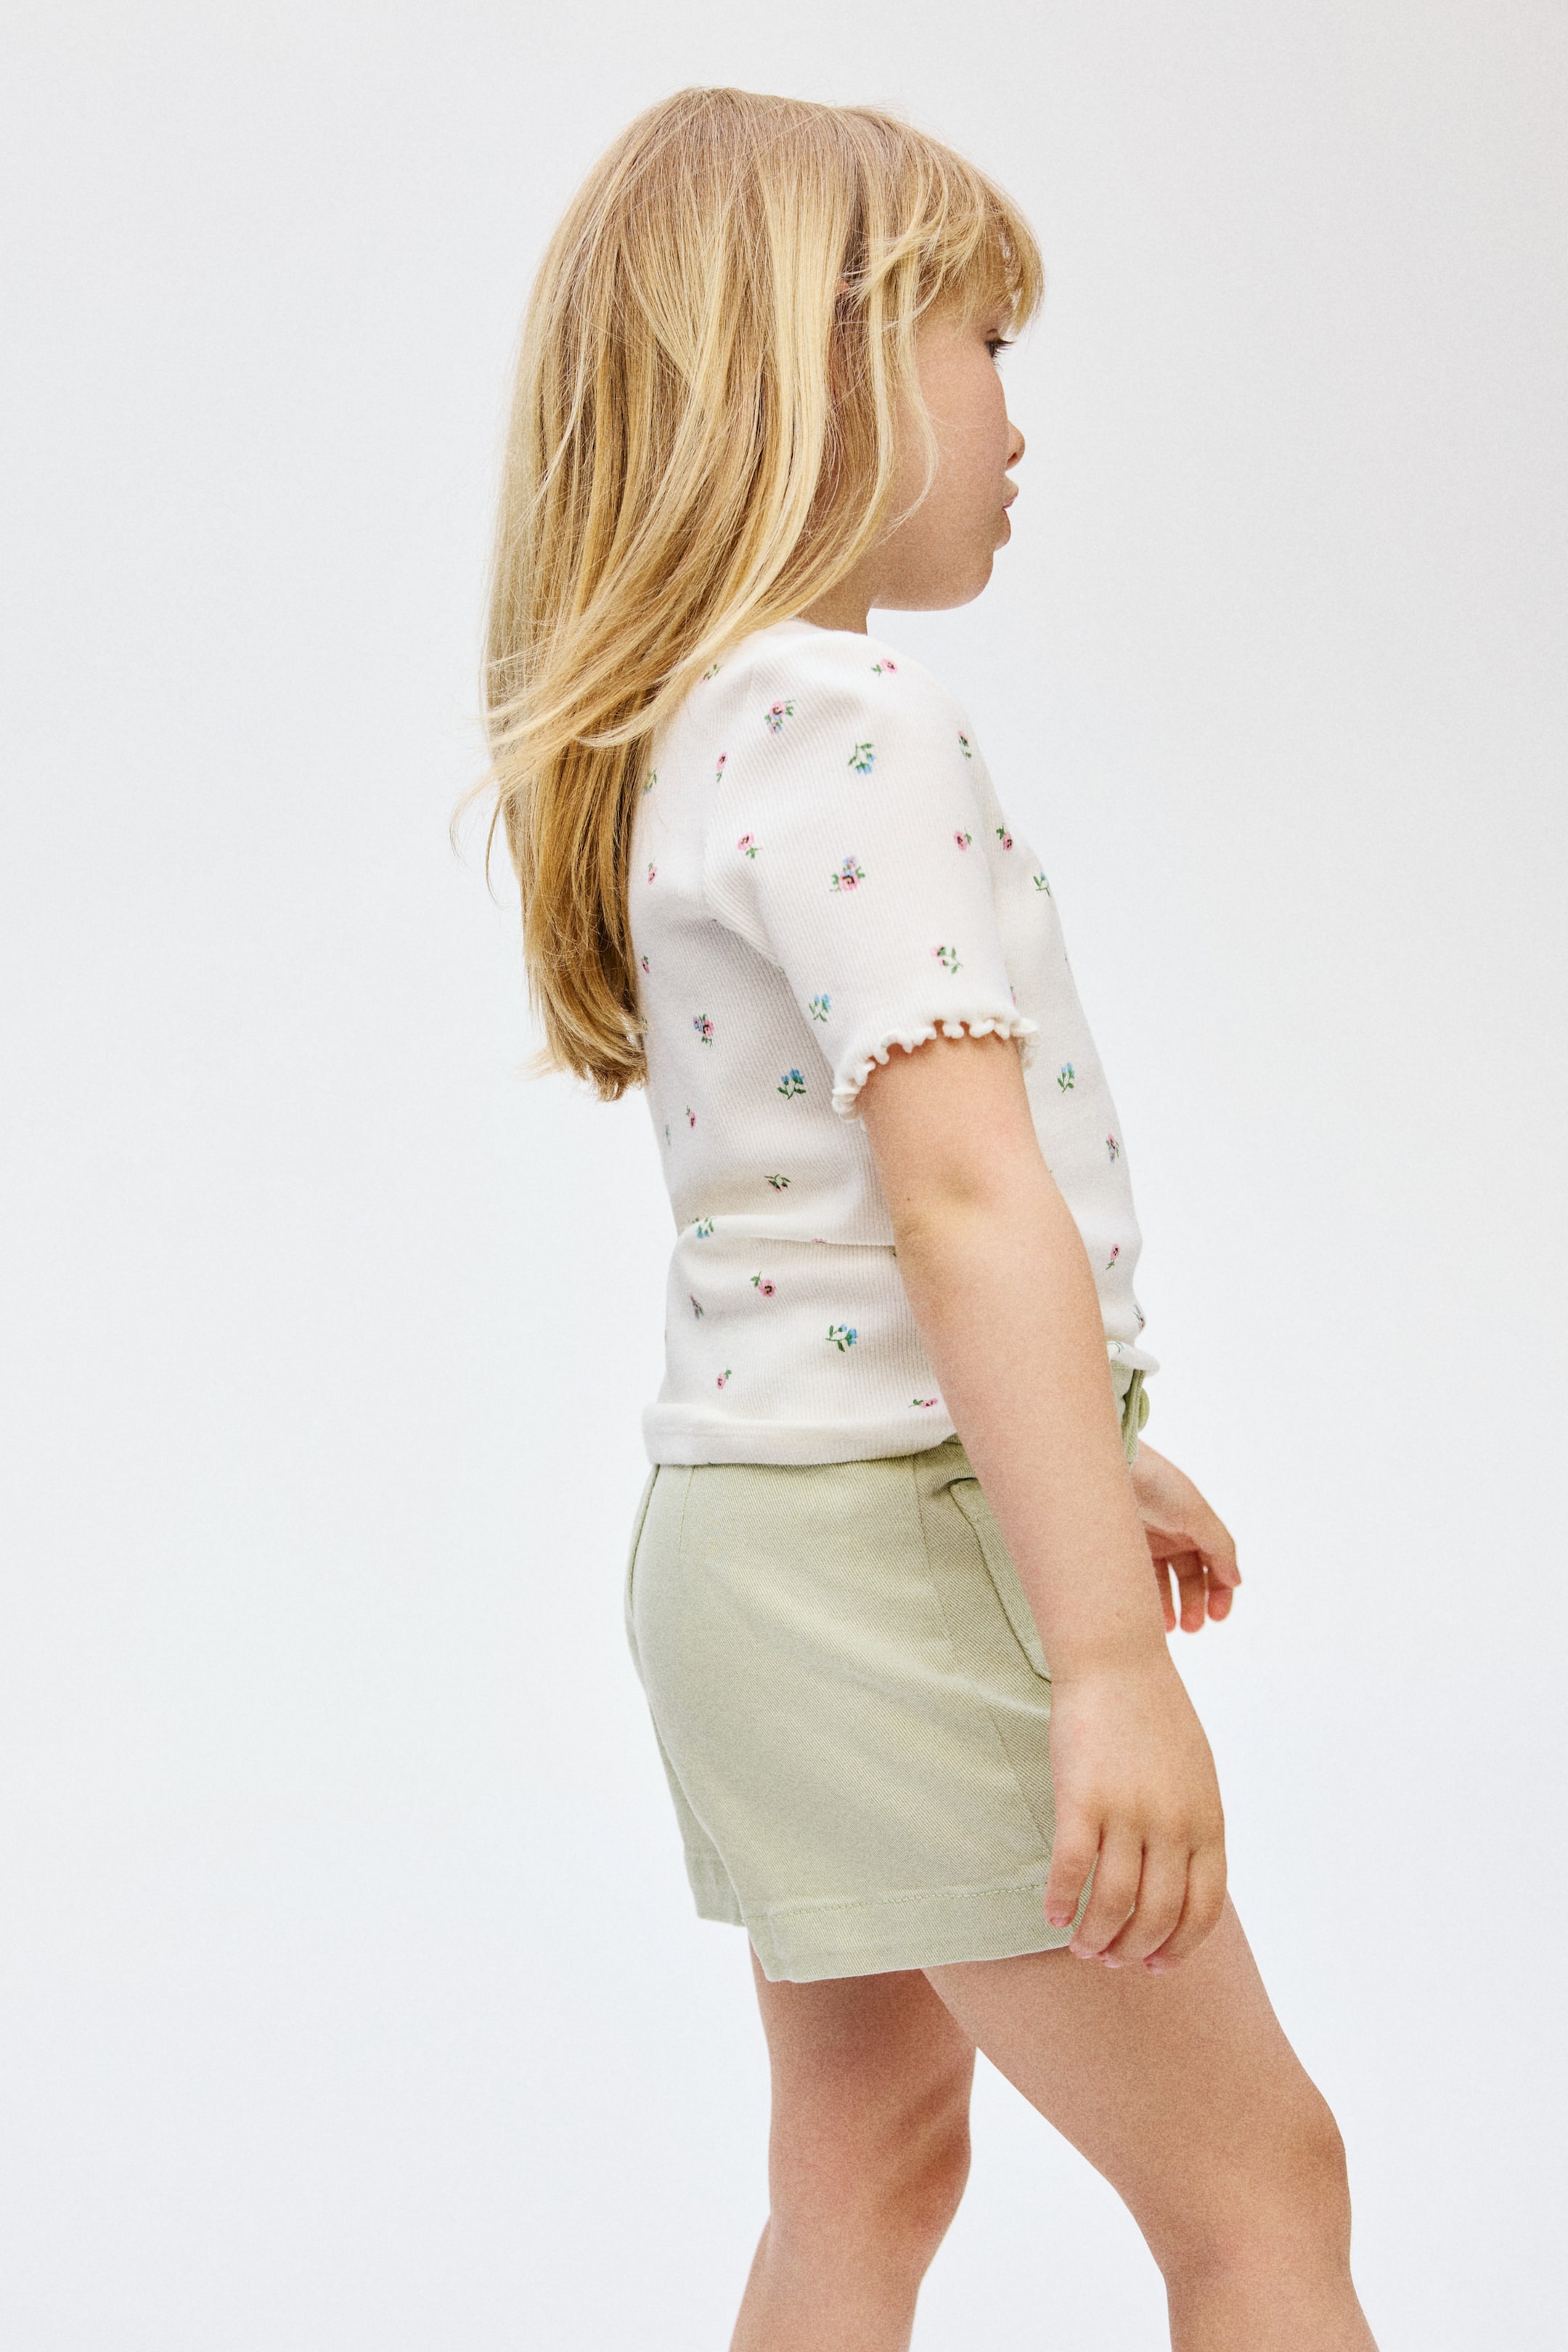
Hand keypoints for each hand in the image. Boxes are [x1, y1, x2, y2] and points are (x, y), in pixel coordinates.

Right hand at [1043, 1656, 1226, 1969]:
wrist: (1118, 1662)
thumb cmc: (1155, 1715)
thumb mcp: (1196, 1776)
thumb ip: (1194, 1827)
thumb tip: (1180, 1881)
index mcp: (1206, 1822)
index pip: (1202, 1910)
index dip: (1179, 1947)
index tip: (1156, 1966)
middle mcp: (1172, 1825)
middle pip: (1156, 1915)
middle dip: (1133, 1950)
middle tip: (1110, 1960)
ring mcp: (1128, 1813)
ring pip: (1113, 1903)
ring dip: (1095, 1936)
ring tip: (1081, 1947)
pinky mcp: (1082, 1799)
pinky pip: (1071, 1869)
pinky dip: (1060, 1900)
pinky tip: (1051, 1914)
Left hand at [1130, 1443, 1239, 1633]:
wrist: (1107, 1467)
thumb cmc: (1155, 1482)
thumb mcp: (1197, 1513)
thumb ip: (1219, 1547)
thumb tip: (1237, 1580)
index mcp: (1196, 1523)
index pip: (1215, 1565)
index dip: (1220, 1592)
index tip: (1217, 1617)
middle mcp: (1172, 1532)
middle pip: (1190, 1577)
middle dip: (1194, 1605)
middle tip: (1191, 1629)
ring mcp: (1146, 1540)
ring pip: (1162, 1582)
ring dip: (1169, 1607)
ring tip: (1167, 1627)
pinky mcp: (1120, 1546)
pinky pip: (1136, 1578)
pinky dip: (1144, 1597)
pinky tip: (1145, 1613)